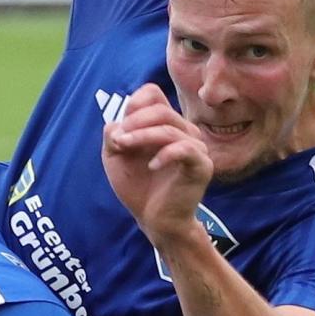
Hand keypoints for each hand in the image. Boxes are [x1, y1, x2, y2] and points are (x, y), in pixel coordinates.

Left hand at [102, 83, 212, 249]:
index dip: (133, 106)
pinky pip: (185, 149)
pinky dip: (164, 155)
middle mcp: (184, 130)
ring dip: (141, 136)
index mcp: (166, 124)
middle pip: (160, 109)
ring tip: (124, 148)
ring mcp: (196, 147)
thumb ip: (113, 134)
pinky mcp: (201, 166)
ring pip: (169, 127)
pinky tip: (151, 166)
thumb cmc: (138, 187)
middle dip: (134, 123)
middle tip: (119, 142)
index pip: (153, 94)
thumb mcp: (115, 157)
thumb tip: (119, 125)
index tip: (120, 131)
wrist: (155, 221)